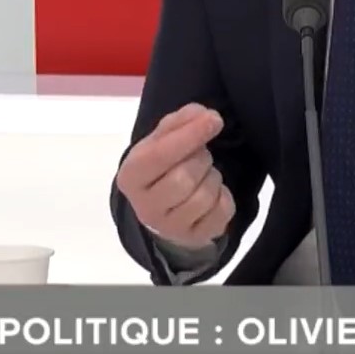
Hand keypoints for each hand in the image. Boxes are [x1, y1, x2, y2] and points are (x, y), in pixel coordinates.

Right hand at [114, 103, 234, 249]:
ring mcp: (169, 228)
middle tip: (200, 155)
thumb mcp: (161, 140)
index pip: (159, 155)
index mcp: (130, 177)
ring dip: (213, 178)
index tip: (214, 119)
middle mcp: (144, 207)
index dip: (189, 135)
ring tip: (204, 174)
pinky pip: (222, 213)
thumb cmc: (161, 168)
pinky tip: (212, 194)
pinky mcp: (194, 238)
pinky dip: (224, 197)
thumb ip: (179, 121)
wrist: (163, 209)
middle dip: (201, 159)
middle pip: (184, 177)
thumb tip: (203, 115)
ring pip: (204, 196)